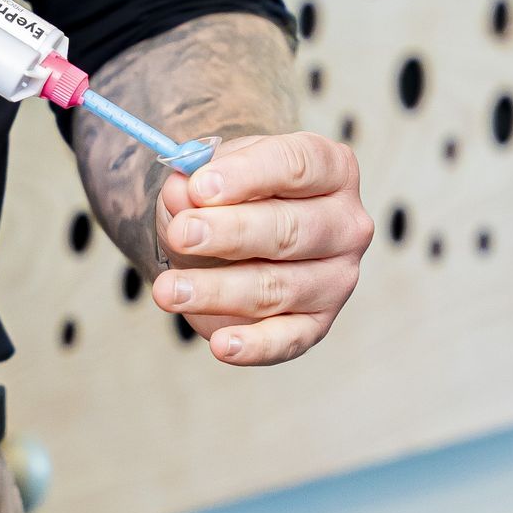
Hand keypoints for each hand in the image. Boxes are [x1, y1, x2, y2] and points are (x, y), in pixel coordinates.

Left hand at [152, 132, 373, 364]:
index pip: (297, 165)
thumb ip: (193, 183)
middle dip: (231, 233)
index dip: (247, 175)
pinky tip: (221, 345)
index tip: (199, 187)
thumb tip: (180, 191)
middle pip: (291, 229)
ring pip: (278, 287)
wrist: (228, 242)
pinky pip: (288, 339)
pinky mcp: (316, 324)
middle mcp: (344, 224)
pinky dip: (254, 346)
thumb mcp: (207, 180)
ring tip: (168, 290)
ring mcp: (336, 278)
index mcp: (330, 169)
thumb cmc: (228, 200)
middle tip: (181, 234)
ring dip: (218, 290)